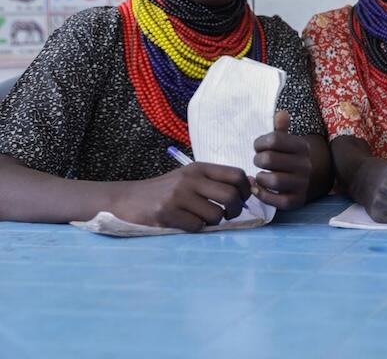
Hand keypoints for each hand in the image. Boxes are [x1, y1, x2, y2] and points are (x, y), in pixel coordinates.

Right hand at [112, 163, 250, 231]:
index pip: (237, 175)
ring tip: (203, 219)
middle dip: (235, 210)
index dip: (245, 190)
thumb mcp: (190, 178)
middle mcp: (190, 179)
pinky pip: (197, 226)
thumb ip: (215, 181)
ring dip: (214, 222)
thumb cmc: (165, 191)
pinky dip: (196, 228)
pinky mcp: (167, 213)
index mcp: (199, 168)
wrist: (127, 200)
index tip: (241, 200)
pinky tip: (186, 224)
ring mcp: (178, 195)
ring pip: (216, 214)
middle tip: (228, 215)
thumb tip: (249, 186)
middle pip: (231, 195)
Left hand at [252, 110, 312, 209]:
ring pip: (274, 181)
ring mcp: (302, 184)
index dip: (259, 142)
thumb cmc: (292, 156)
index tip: (258, 147)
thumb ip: (281, 129)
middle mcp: (305, 165)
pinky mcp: (297, 200)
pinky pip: (277, 201)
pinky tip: (258, 188)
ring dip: (260, 178)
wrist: (312, 177)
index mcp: (302, 147)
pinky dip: (262, 195)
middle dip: (258, 159)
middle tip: (258, 161)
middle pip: (270, 159)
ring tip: (260, 175)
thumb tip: (281, 113)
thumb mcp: (289, 141)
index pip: (274, 140)